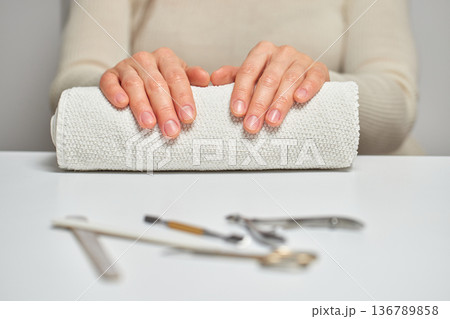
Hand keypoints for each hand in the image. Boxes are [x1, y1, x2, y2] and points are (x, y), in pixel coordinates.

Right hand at [100, 48, 209, 137]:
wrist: (131, 78)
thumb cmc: (162, 83)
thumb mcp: (180, 79)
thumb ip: (192, 80)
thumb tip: (206, 79)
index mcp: (166, 58)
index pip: (177, 77)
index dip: (183, 98)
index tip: (189, 118)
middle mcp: (146, 59)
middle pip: (157, 84)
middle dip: (165, 110)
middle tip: (171, 130)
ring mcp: (126, 66)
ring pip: (134, 84)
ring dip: (142, 106)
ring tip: (149, 125)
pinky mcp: (109, 75)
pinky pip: (109, 82)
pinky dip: (115, 92)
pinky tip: (122, 104)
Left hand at [211, 41, 329, 133]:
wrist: (304, 77)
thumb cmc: (273, 79)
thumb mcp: (252, 77)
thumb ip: (232, 77)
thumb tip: (214, 78)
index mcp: (262, 52)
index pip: (248, 71)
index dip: (241, 92)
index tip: (237, 112)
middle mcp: (282, 53)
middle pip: (268, 79)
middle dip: (258, 104)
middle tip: (251, 125)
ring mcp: (301, 60)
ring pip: (289, 80)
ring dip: (279, 102)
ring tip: (272, 121)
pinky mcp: (318, 70)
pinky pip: (314, 77)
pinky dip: (307, 87)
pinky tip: (300, 99)